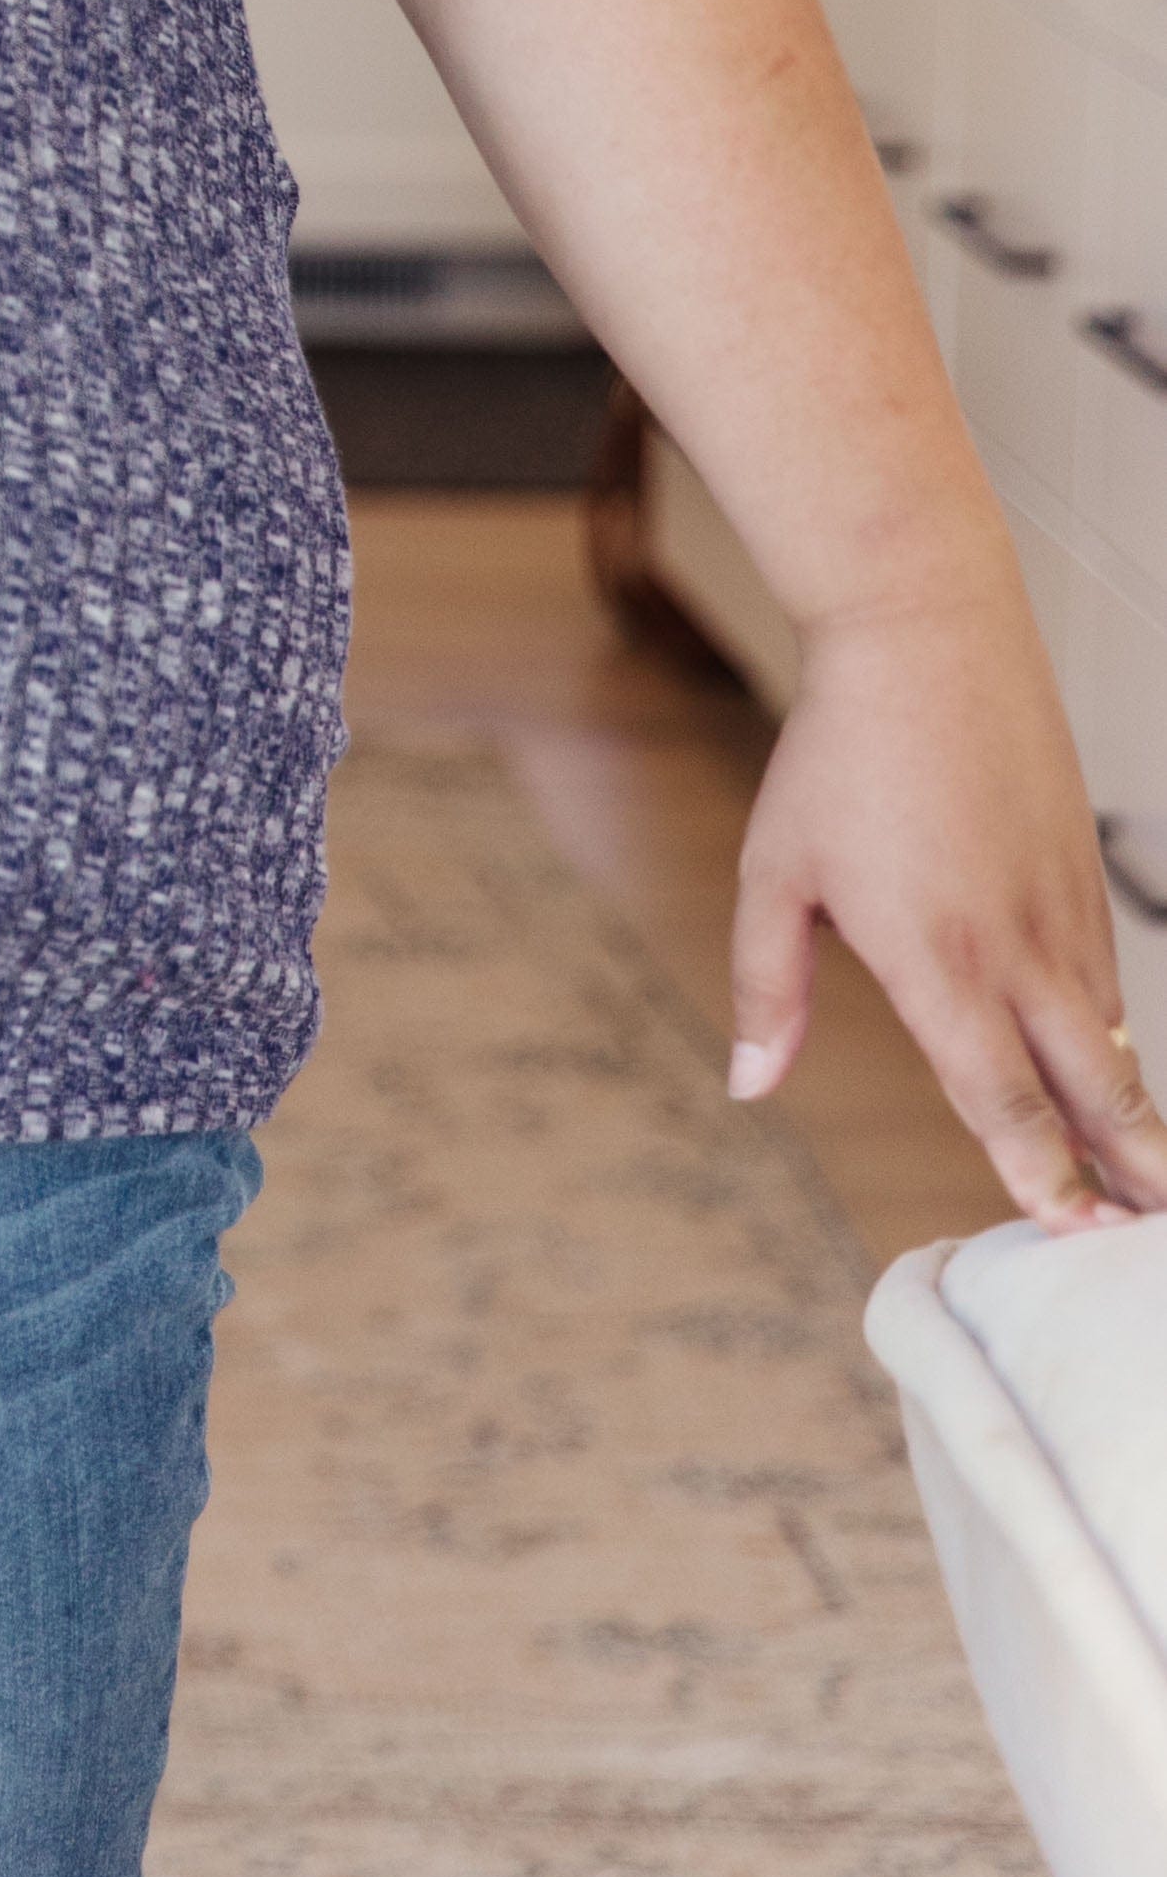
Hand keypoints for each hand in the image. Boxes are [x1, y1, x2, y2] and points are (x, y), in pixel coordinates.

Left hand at [731, 579, 1166, 1233]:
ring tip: (1154, 1184)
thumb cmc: (837, 757)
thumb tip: (751, 1086)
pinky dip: (1121, 1041)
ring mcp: (1063, 910)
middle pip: (1092, 1088)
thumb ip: (770, 991)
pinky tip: (1121, 1080)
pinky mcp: (1083, 874)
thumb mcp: (775, 873)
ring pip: (1113, 1038)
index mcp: (938, 960)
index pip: (1000, 1098)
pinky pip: (1109, 980)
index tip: (1067, 1233)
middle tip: (1142, 1239)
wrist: (926, 637)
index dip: (1037, 1174)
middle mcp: (1018, 949)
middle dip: (1126, 1170)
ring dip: (1136, 1115)